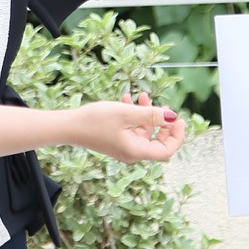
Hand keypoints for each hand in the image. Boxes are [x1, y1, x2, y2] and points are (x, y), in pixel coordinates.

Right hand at [72, 93, 186, 163]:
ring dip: (147, 115)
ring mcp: (124, 148)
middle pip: (158, 142)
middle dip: (162, 123)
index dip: (176, 136)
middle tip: (165, 107)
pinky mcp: (116, 142)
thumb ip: (151, 115)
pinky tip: (129, 100)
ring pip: (144, 133)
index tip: (179, 119)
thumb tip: (173, 117)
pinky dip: (134, 116)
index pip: (167, 150)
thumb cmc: (96, 120)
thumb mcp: (127, 113)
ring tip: (142, 96)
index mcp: (137, 151)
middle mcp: (132, 153)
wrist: (70, 126)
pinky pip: (132, 130)